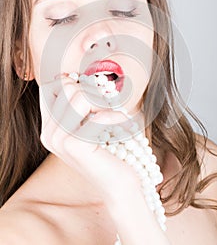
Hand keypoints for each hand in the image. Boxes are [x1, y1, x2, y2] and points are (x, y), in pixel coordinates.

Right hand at [39, 75, 141, 203]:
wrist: (120, 185)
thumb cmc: (110, 150)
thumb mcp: (92, 123)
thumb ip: (83, 102)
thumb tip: (84, 77)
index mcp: (50, 127)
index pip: (51, 86)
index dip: (73, 82)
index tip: (93, 94)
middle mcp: (49, 133)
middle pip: (68, 87)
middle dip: (94, 93)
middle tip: (109, 110)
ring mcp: (59, 140)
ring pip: (81, 96)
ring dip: (105, 104)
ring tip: (116, 119)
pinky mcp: (74, 146)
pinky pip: (99, 115)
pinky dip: (117, 119)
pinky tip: (123, 131)